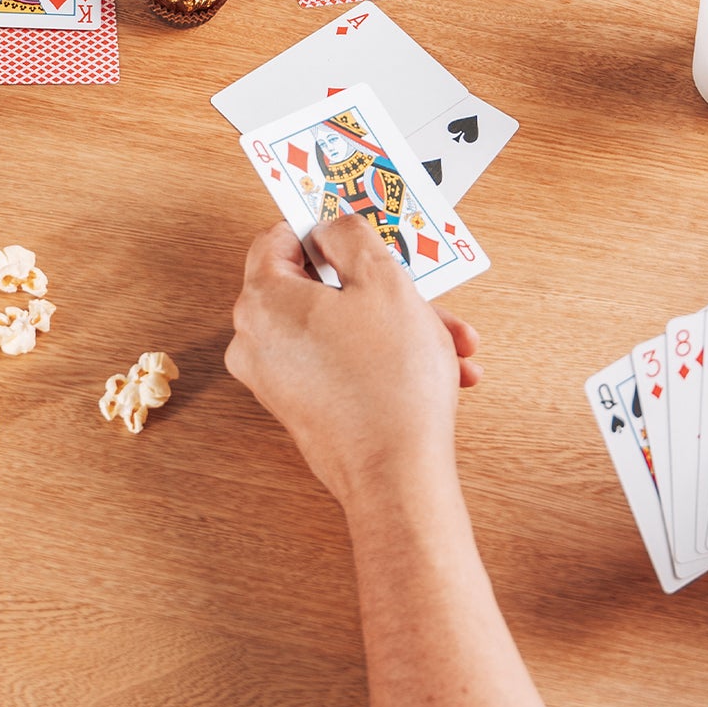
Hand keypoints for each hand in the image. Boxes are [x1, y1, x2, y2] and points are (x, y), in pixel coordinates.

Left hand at [226, 213, 480, 514]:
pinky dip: (384, 360)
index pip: (280, 237)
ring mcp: (275, 378)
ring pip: (340, 328)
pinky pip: (340, 363)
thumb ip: (352, 236)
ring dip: (397, 328)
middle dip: (383, 290)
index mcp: (263, 300)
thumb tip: (332, 228)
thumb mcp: (384, 280)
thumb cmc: (391, 385)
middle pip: (320, 288)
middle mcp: (256, 340)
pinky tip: (440, 372)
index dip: (324, 228)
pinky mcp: (299, 408)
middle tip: (426, 296)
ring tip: (451, 344)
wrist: (398, 479)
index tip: (357, 228)